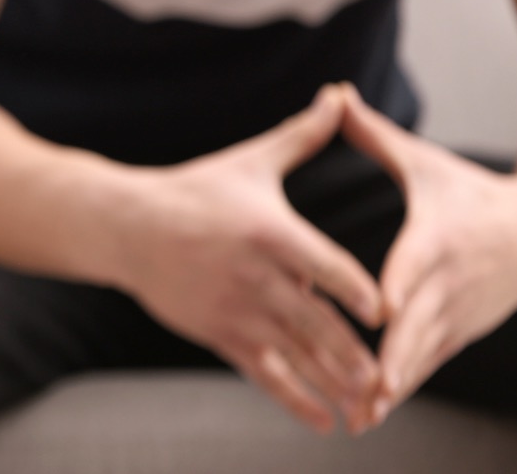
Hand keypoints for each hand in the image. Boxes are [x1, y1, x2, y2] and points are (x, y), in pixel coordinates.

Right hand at [100, 85, 384, 432]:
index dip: (353, 290)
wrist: (127, 226)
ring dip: (331, 381)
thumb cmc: (196, 190)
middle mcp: (254, 276)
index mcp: (269, 232)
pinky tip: (325, 420)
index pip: (321, 265)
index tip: (384, 312)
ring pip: (293, 353)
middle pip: (312, 320)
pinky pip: (264, 375)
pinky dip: (295, 399)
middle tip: (388, 378)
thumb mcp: (252, 163)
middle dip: (350, 353)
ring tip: (368, 404)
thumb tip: (340, 95)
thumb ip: (303, 136)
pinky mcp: (219, 333)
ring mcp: (235, 310)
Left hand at [339, 88, 516, 422]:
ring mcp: (460, 313)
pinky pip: (430, 363)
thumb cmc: (471, 192)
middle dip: (394, 357)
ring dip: (396, 385)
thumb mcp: (426, 163)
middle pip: (421, 323)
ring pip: (425, 354)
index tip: (379, 312)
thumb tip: (333, 96)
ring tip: (362, 414)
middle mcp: (452, 281)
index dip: (399, 288)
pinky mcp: (462, 332)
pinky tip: (372, 412)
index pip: (416, 266)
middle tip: (366, 386)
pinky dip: (405, 386)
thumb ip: (375, 136)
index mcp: (439, 238)